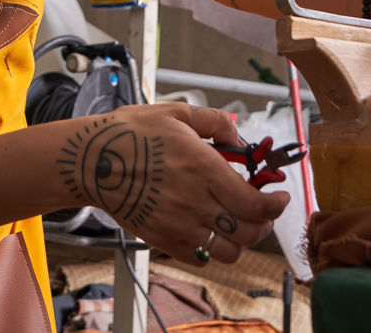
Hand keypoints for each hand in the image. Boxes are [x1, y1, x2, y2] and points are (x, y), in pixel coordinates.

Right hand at [61, 103, 288, 264]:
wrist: (89, 161)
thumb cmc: (128, 134)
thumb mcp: (174, 113)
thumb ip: (214, 121)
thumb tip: (240, 136)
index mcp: (202, 168)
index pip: (255, 204)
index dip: (276, 206)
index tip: (282, 198)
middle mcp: (194, 201)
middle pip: (248, 231)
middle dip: (264, 223)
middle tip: (263, 211)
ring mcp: (178, 224)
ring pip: (228, 250)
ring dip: (241, 240)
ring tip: (238, 224)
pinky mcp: (161, 239)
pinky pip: (200, 257)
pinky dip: (213, 249)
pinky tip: (210, 231)